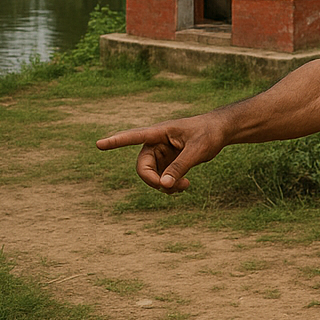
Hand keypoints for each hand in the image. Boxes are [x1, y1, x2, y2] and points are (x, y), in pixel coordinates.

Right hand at [97, 117, 225, 193]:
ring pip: (152, 175)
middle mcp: (156, 143)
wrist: (220, 131)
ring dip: (164, 186)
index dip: (116, 141)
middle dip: (153, 181)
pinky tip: (184, 186)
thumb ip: (180, 166)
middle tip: (170, 188)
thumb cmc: (209, 133)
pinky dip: (170, 185)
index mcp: (159, 132)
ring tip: (186, 186)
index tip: (99, 144)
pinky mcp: (167, 161)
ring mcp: (161, 153)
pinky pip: (161, 178)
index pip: (134, 136)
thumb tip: (163, 185)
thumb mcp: (198, 150)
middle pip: (142, 166)